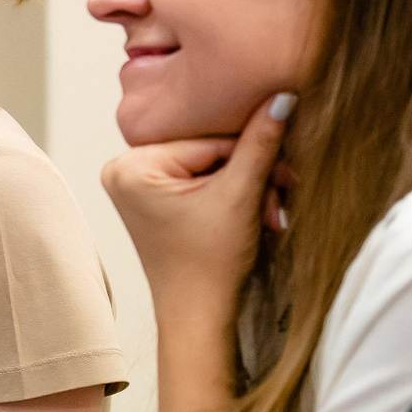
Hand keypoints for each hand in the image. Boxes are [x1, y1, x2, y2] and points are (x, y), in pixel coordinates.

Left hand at [101, 93, 292, 312]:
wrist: (200, 317)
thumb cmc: (211, 264)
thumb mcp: (240, 195)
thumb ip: (260, 142)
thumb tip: (282, 95)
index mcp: (130, 165)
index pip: (208, 139)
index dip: (253, 154)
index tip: (287, 171)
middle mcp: (124, 169)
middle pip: (208, 151)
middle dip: (251, 173)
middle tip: (284, 193)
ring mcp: (136, 185)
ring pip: (210, 166)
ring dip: (247, 185)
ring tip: (270, 211)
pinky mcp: (152, 200)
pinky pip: (200, 180)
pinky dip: (231, 193)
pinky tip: (254, 211)